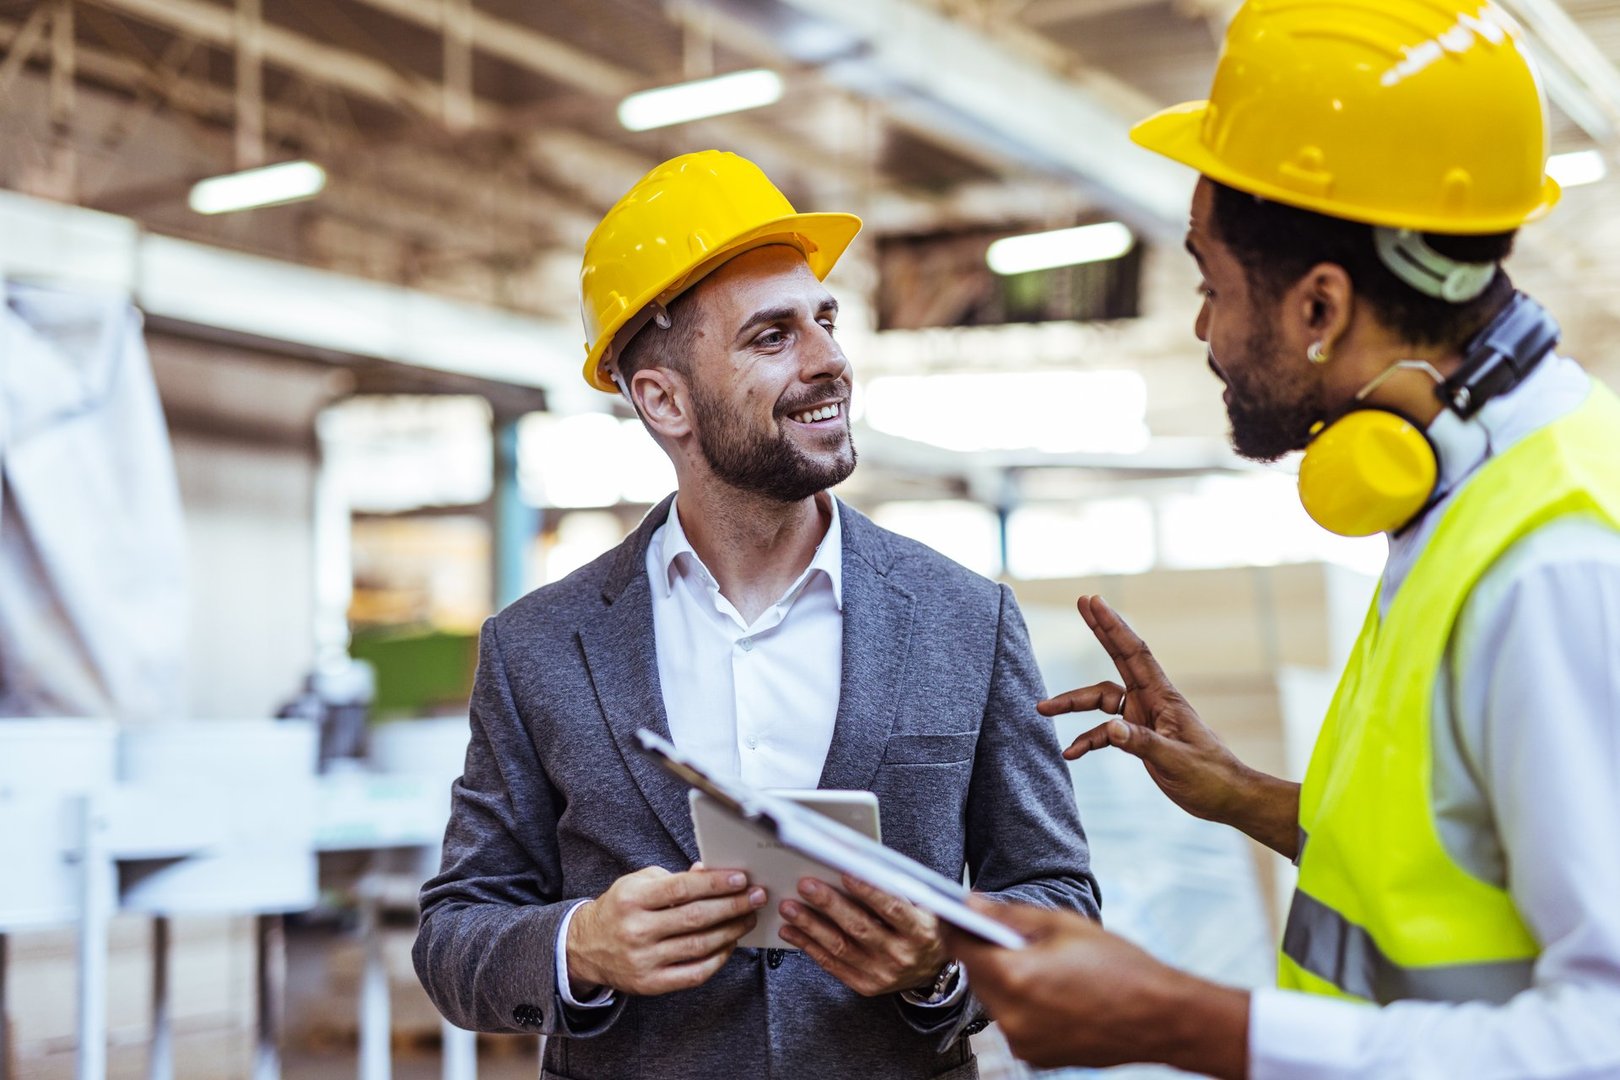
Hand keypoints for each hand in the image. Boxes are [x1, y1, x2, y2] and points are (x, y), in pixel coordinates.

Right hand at [566, 865, 765, 996]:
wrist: (585, 948)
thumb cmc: (619, 909)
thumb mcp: (638, 884)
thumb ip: (675, 879)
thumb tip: (710, 873)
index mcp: (633, 899)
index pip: (683, 889)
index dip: (716, 884)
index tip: (742, 879)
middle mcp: (637, 930)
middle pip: (696, 918)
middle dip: (733, 906)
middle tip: (757, 897)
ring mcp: (643, 960)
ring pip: (699, 946)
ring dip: (731, 931)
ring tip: (748, 918)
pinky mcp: (650, 984)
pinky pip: (694, 973)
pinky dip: (718, 959)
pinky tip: (730, 944)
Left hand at [778, 874, 947, 996]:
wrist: (931, 969)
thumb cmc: (923, 926)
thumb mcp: (923, 904)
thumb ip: (897, 886)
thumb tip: (860, 860)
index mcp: (920, 931)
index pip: (892, 909)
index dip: (868, 890)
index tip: (845, 871)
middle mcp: (901, 955)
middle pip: (859, 927)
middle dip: (829, 904)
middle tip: (805, 885)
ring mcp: (882, 974)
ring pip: (840, 947)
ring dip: (810, 926)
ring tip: (789, 908)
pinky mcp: (865, 985)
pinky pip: (832, 965)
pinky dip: (808, 946)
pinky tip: (791, 931)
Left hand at [943, 898, 1247, 1077]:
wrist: (1162, 1017)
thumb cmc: (1119, 966)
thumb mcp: (1062, 925)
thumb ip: (1008, 915)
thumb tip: (969, 903)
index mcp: (1015, 978)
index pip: (960, 947)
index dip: (951, 924)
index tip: (948, 907)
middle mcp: (1011, 1017)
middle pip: (974, 975)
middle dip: (980, 950)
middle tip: (994, 926)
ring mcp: (1023, 1043)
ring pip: (992, 999)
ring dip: (1000, 976)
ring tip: (1030, 957)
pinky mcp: (1036, 1057)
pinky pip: (1012, 1020)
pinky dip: (1019, 1001)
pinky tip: (1046, 986)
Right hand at [1038, 594, 1249, 824]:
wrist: (1225, 796)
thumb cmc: (1209, 776)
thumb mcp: (1175, 761)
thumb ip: (1141, 743)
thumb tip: (1108, 727)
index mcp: (1163, 698)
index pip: (1134, 654)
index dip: (1113, 626)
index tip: (1094, 601)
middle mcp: (1151, 701)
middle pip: (1119, 659)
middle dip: (1100, 631)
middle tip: (1081, 603)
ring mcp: (1143, 717)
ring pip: (1101, 701)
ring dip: (1073, 703)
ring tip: (1042, 710)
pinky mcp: (1139, 736)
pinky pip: (1104, 732)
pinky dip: (1087, 740)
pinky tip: (1070, 753)